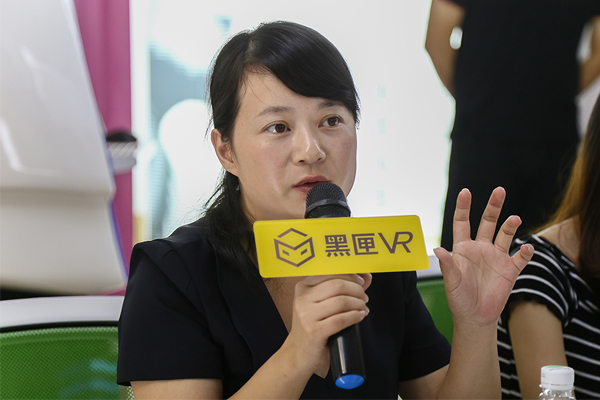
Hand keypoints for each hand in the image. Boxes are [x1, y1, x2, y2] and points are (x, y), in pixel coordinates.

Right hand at [283, 273, 370, 377]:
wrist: (299, 354)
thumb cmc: (313, 326)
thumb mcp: (322, 304)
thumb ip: (342, 288)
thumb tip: (366, 276)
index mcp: (303, 287)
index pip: (330, 272)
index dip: (350, 275)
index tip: (361, 281)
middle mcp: (302, 299)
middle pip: (337, 285)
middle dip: (356, 290)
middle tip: (364, 297)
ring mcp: (306, 315)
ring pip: (341, 301)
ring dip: (358, 303)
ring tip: (363, 308)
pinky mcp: (314, 332)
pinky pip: (340, 320)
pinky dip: (354, 316)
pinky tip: (360, 316)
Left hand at [433, 187, 533, 326]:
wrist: (475, 317)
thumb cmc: (459, 299)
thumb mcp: (451, 283)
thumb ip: (447, 266)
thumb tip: (438, 250)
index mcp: (463, 248)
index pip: (462, 223)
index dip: (463, 207)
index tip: (466, 191)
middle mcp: (480, 248)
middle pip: (487, 222)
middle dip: (493, 207)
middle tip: (499, 191)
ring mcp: (496, 257)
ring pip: (504, 235)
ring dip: (510, 226)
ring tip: (514, 219)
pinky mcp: (509, 270)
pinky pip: (519, 257)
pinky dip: (525, 252)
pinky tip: (526, 248)